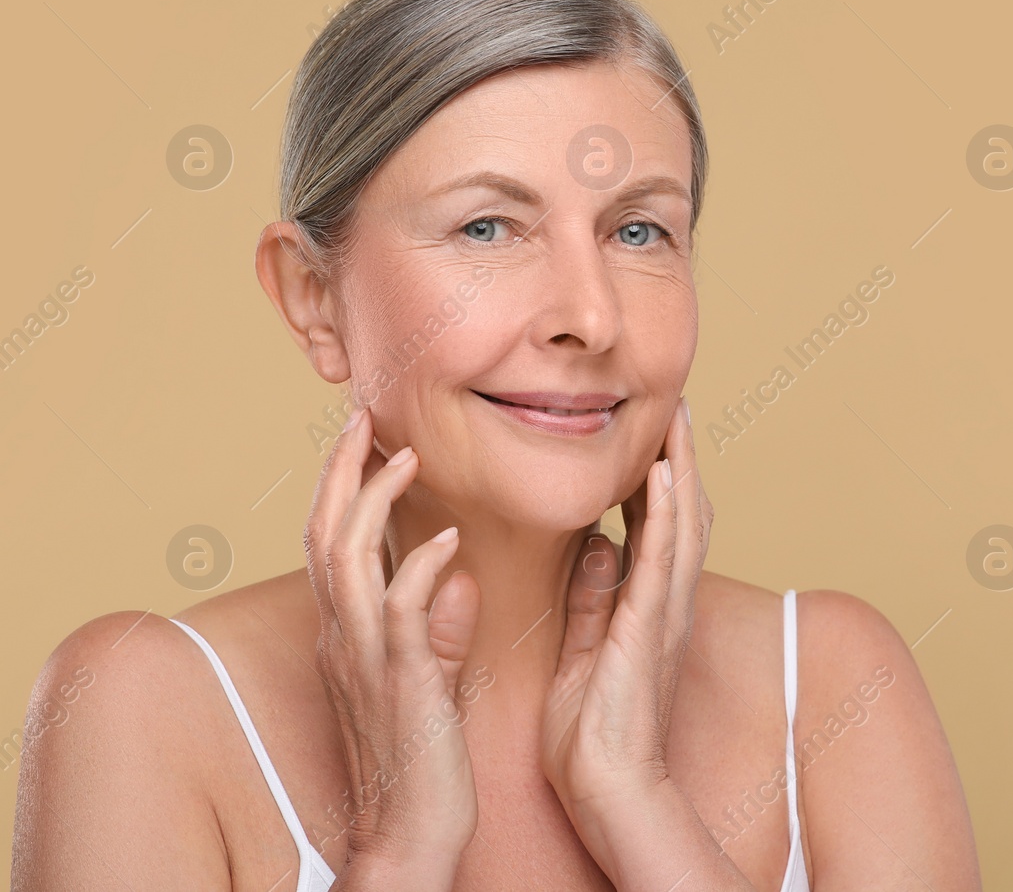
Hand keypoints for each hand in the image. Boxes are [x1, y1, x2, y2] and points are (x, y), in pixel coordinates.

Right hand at [304, 408, 481, 880]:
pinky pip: (398, 610)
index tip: (367, 439)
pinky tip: (448, 537)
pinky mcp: (398, 681)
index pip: (334, 544)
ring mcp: (365, 658)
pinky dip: (418, 567)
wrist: (413, 831)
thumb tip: (453, 571)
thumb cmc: (424, 758)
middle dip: (340, 471)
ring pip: (346, 558)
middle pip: (324, 534)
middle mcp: (344, 639)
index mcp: (350, 636)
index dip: (343, 488)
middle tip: (364, 416)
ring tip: (407, 454)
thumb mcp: (426, 680)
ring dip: (371, 499)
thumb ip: (433, 625)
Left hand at [541, 397, 711, 866]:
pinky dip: (666, 512)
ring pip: (682, 524)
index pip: (658, 528)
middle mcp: (665, 602)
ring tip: (675, 416)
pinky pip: (661, 559)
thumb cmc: (592, 731)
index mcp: (648, 606)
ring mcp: (663, 612)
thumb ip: (592, 599)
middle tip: (674, 404)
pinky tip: (664, 472)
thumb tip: (595, 548)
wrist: (605, 785)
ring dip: (681, 467)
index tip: (651, 433)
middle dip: (680, 458)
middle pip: (683, 514)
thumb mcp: (584, 650)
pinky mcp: (649, 626)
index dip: (659, 479)